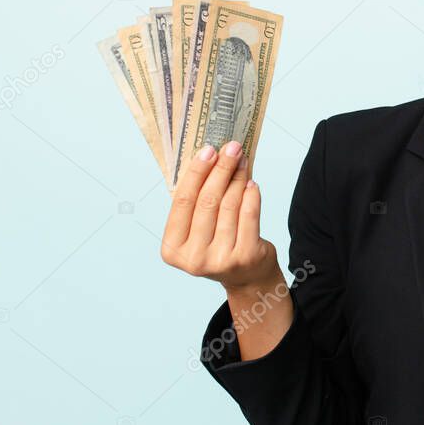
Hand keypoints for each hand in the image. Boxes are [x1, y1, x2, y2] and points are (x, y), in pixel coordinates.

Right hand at [161, 140, 282, 292]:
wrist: (246, 276)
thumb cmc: (217, 244)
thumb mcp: (197, 230)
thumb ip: (195, 203)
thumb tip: (207, 158)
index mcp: (172, 249)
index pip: (182, 202)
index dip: (196, 173)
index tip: (208, 150)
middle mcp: (193, 258)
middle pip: (207, 201)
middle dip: (220, 170)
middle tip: (231, 148)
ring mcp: (220, 259)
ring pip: (229, 205)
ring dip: (237, 178)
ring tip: (242, 162)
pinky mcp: (245, 256)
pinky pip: (249, 215)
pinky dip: (251, 195)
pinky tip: (251, 183)